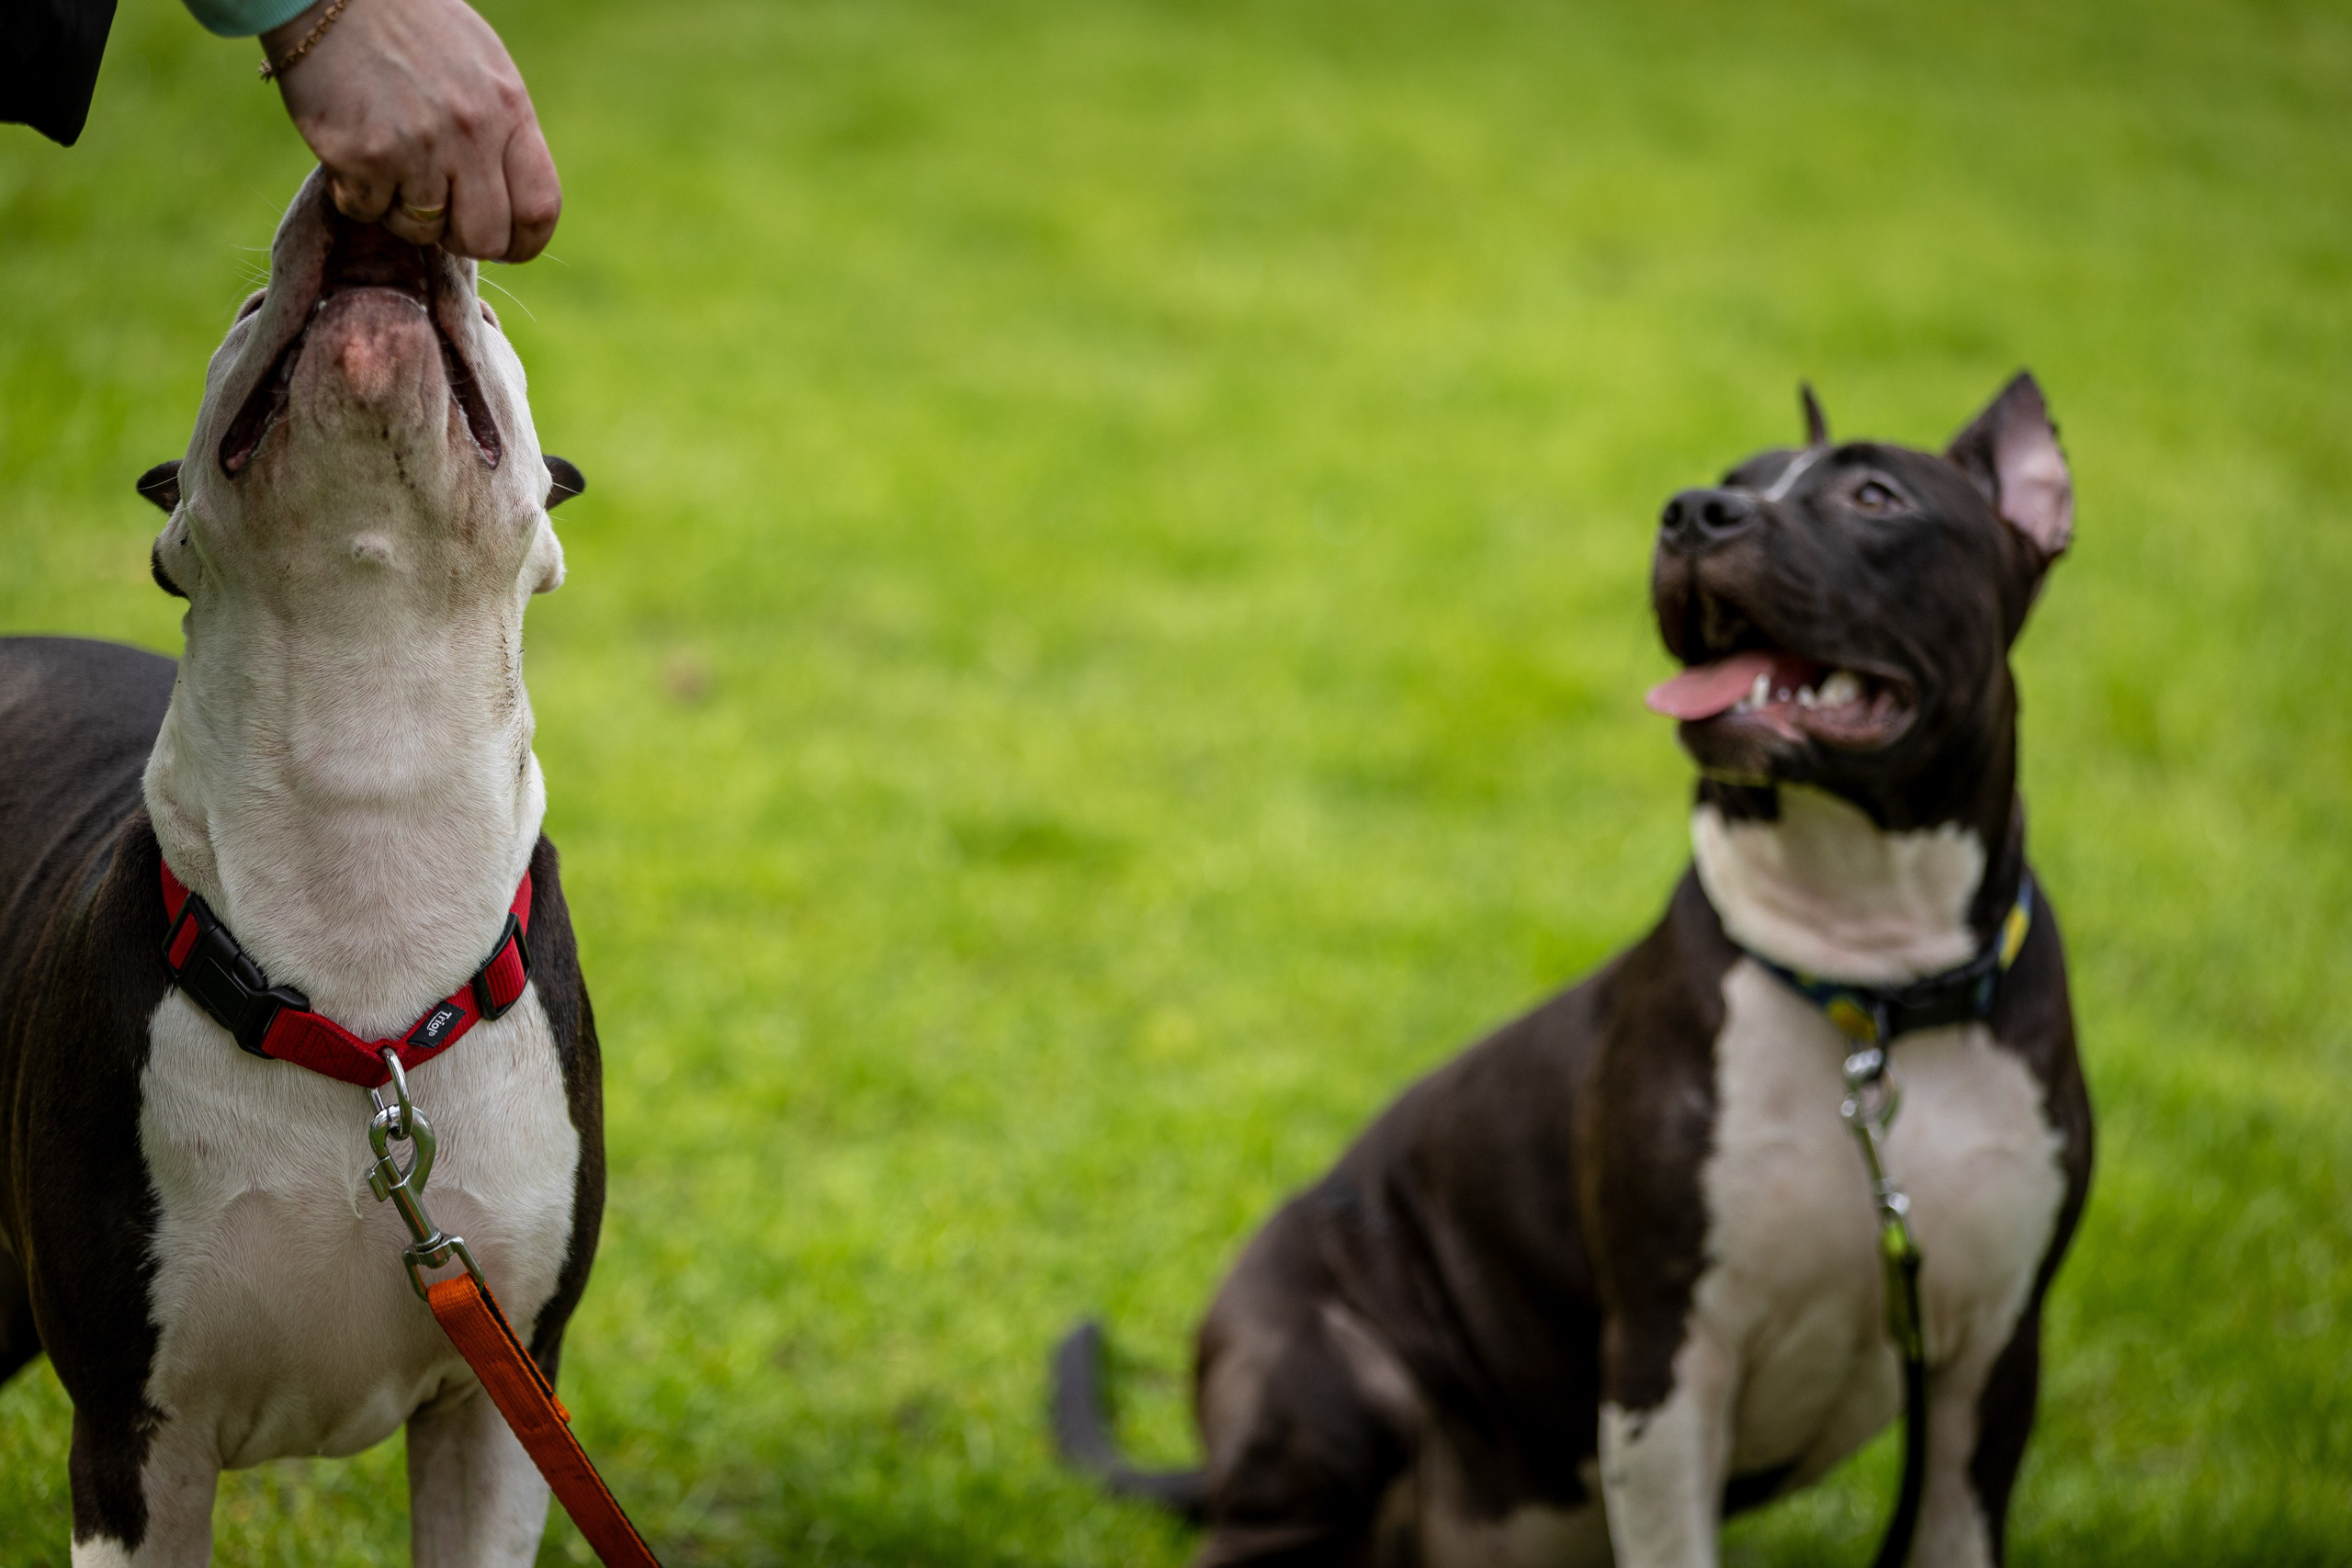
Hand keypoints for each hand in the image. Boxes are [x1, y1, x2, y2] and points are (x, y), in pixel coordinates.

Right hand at [263, 0, 560, 262]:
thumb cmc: (409, 27)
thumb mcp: (482, 68)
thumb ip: (502, 131)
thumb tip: (515, 203)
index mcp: (508, 109)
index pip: (540, 208)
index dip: (524, 242)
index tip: (506, 247)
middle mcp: (471, 133)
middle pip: (485, 238)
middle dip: (460, 239)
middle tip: (435, 215)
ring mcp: (419, 147)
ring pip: (422, 230)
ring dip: (402, 212)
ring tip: (388, 165)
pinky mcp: (365, 156)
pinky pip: (367, 210)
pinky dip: (356, 194)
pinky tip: (352, 150)